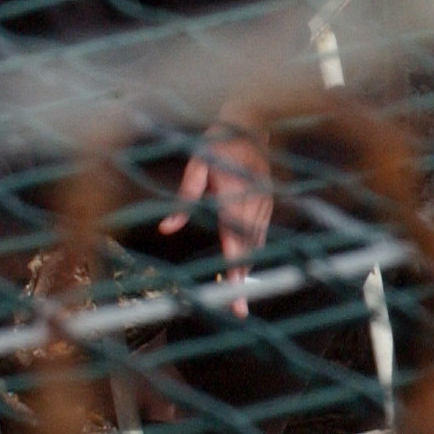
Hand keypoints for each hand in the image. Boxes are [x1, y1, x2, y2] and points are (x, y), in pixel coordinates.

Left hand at [158, 120, 272, 310]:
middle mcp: (254, 204)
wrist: (250, 122)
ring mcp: (264, 204)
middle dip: (243, 282)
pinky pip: (261, 233)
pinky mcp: (268, 202)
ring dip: (248, 269)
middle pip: (250, 251)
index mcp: (235, 197)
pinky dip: (252, 251)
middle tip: (238, 312)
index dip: (235, 272)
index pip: (236, 243)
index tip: (235, 295)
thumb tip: (166, 229)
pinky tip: (244, 266)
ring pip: (257, 244)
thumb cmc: (218, 142)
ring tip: (237, 297)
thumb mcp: (196, 165)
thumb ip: (183, 198)